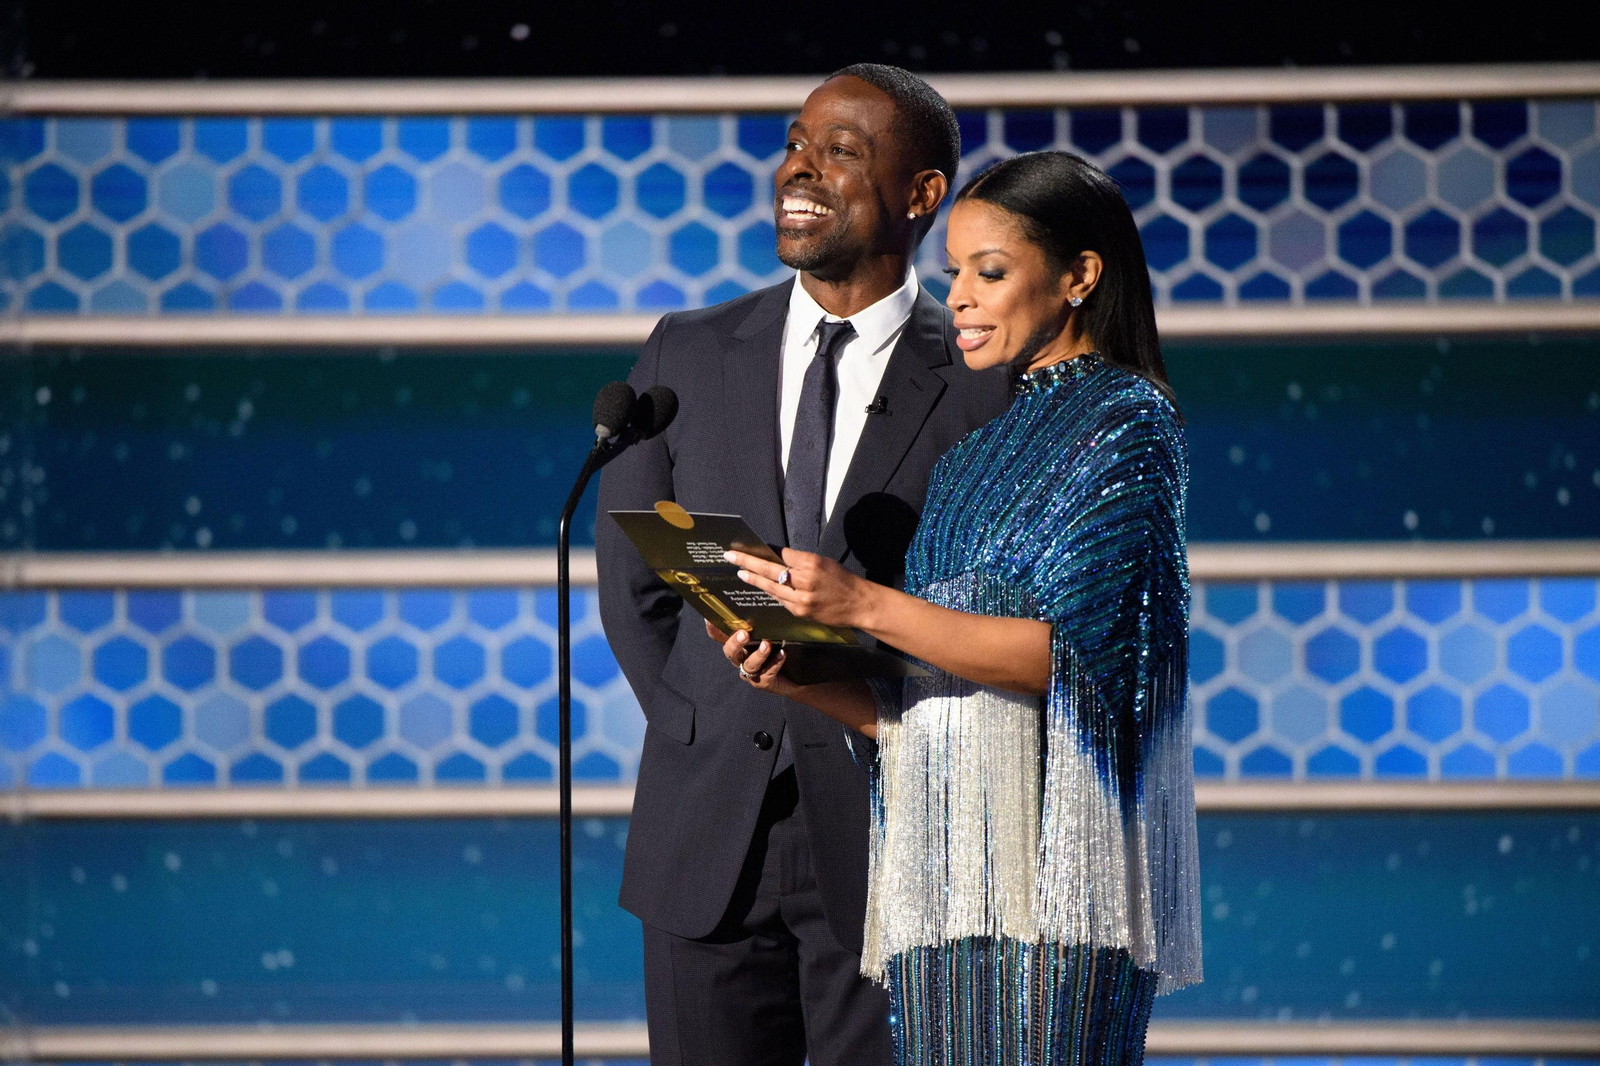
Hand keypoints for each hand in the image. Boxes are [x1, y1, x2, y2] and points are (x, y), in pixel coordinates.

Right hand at [706, 619, 802, 696]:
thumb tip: (763, 600)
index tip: (710, 618)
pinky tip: (782, 654)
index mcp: (739, 644)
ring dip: (758, 655)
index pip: (719, 636)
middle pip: (730, 651)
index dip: (712, 628)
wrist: (795, 676)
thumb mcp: (770, 634)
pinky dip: (774, 663)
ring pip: (749, 665)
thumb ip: (762, 623)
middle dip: (735, 642)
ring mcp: (751, 672)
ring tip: (767, 644)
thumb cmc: (780, 649)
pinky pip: (766, 674)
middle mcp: (741, 658)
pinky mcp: (763, 682)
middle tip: (744, 633)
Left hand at [723, 548, 877, 628]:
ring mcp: (801, 598)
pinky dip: (770, 592)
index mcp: (811, 562)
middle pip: (770, 569)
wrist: (858, 604)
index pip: (781, 554)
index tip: (747, 546)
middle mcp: (805, 580)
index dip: (763, 551)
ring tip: (740, 572)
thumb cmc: (842, 580)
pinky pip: (780, 600)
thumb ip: (800, 560)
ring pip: (771, 587)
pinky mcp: (800, 612)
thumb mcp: (823, 562)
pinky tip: (760, 587)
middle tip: (731, 556)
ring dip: (753, 579)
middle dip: (748, 562)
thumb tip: (776, 555)